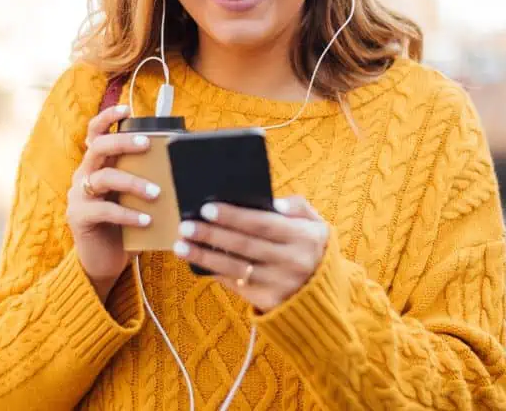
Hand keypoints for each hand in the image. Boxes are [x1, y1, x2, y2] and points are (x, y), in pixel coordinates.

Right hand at [67, 104, 161, 301]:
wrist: (103, 262)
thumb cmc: (125, 225)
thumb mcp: (134, 198)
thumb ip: (146, 180)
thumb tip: (182, 166)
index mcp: (97, 166)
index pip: (95, 134)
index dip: (107, 118)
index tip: (126, 108)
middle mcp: (84, 175)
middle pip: (98, 148)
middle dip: (123, 142)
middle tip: (147, 144)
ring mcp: (79, 196)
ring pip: (103, 177)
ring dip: (132, 182)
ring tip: (156, 192)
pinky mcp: (79, 218)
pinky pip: (104, 210)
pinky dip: (127, 213)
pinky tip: (146, 219)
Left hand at [173, 195, 329, 312]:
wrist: (324, 296)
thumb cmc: (312, 251)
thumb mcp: (317, 226)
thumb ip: (298, 207)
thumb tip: (274, 203)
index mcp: (304, 238)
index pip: (262, 223)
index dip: (233, 216)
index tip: (207, 208)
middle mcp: (292, 262)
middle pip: (244, 245)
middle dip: (211, 234)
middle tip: (186, 225)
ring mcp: (279, 284)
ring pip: (235, 268)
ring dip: (204, 256)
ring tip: (181, 245)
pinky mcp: (267, 302)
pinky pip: (236, 284)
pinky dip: (215, 272)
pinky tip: (197, 262)